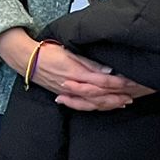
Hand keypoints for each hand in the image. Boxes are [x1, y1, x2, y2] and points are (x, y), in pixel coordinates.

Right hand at [0, 29, 146, 111]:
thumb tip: (109, 70)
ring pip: (92, 103)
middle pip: (99, 96)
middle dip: (116, 97)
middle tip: (132, 96)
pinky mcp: (64, 95)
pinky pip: (81, 105)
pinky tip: (103, 106)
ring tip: (122, 103)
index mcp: (77, 73)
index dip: (118, 84)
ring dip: (108, 104)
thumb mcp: (70, 52)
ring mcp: (68, 92)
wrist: (27, 60)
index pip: (102, 82)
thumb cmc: (48, 52)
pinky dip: (94, 107)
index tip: (131, 82)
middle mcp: (73, 86)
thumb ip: (90, 63)